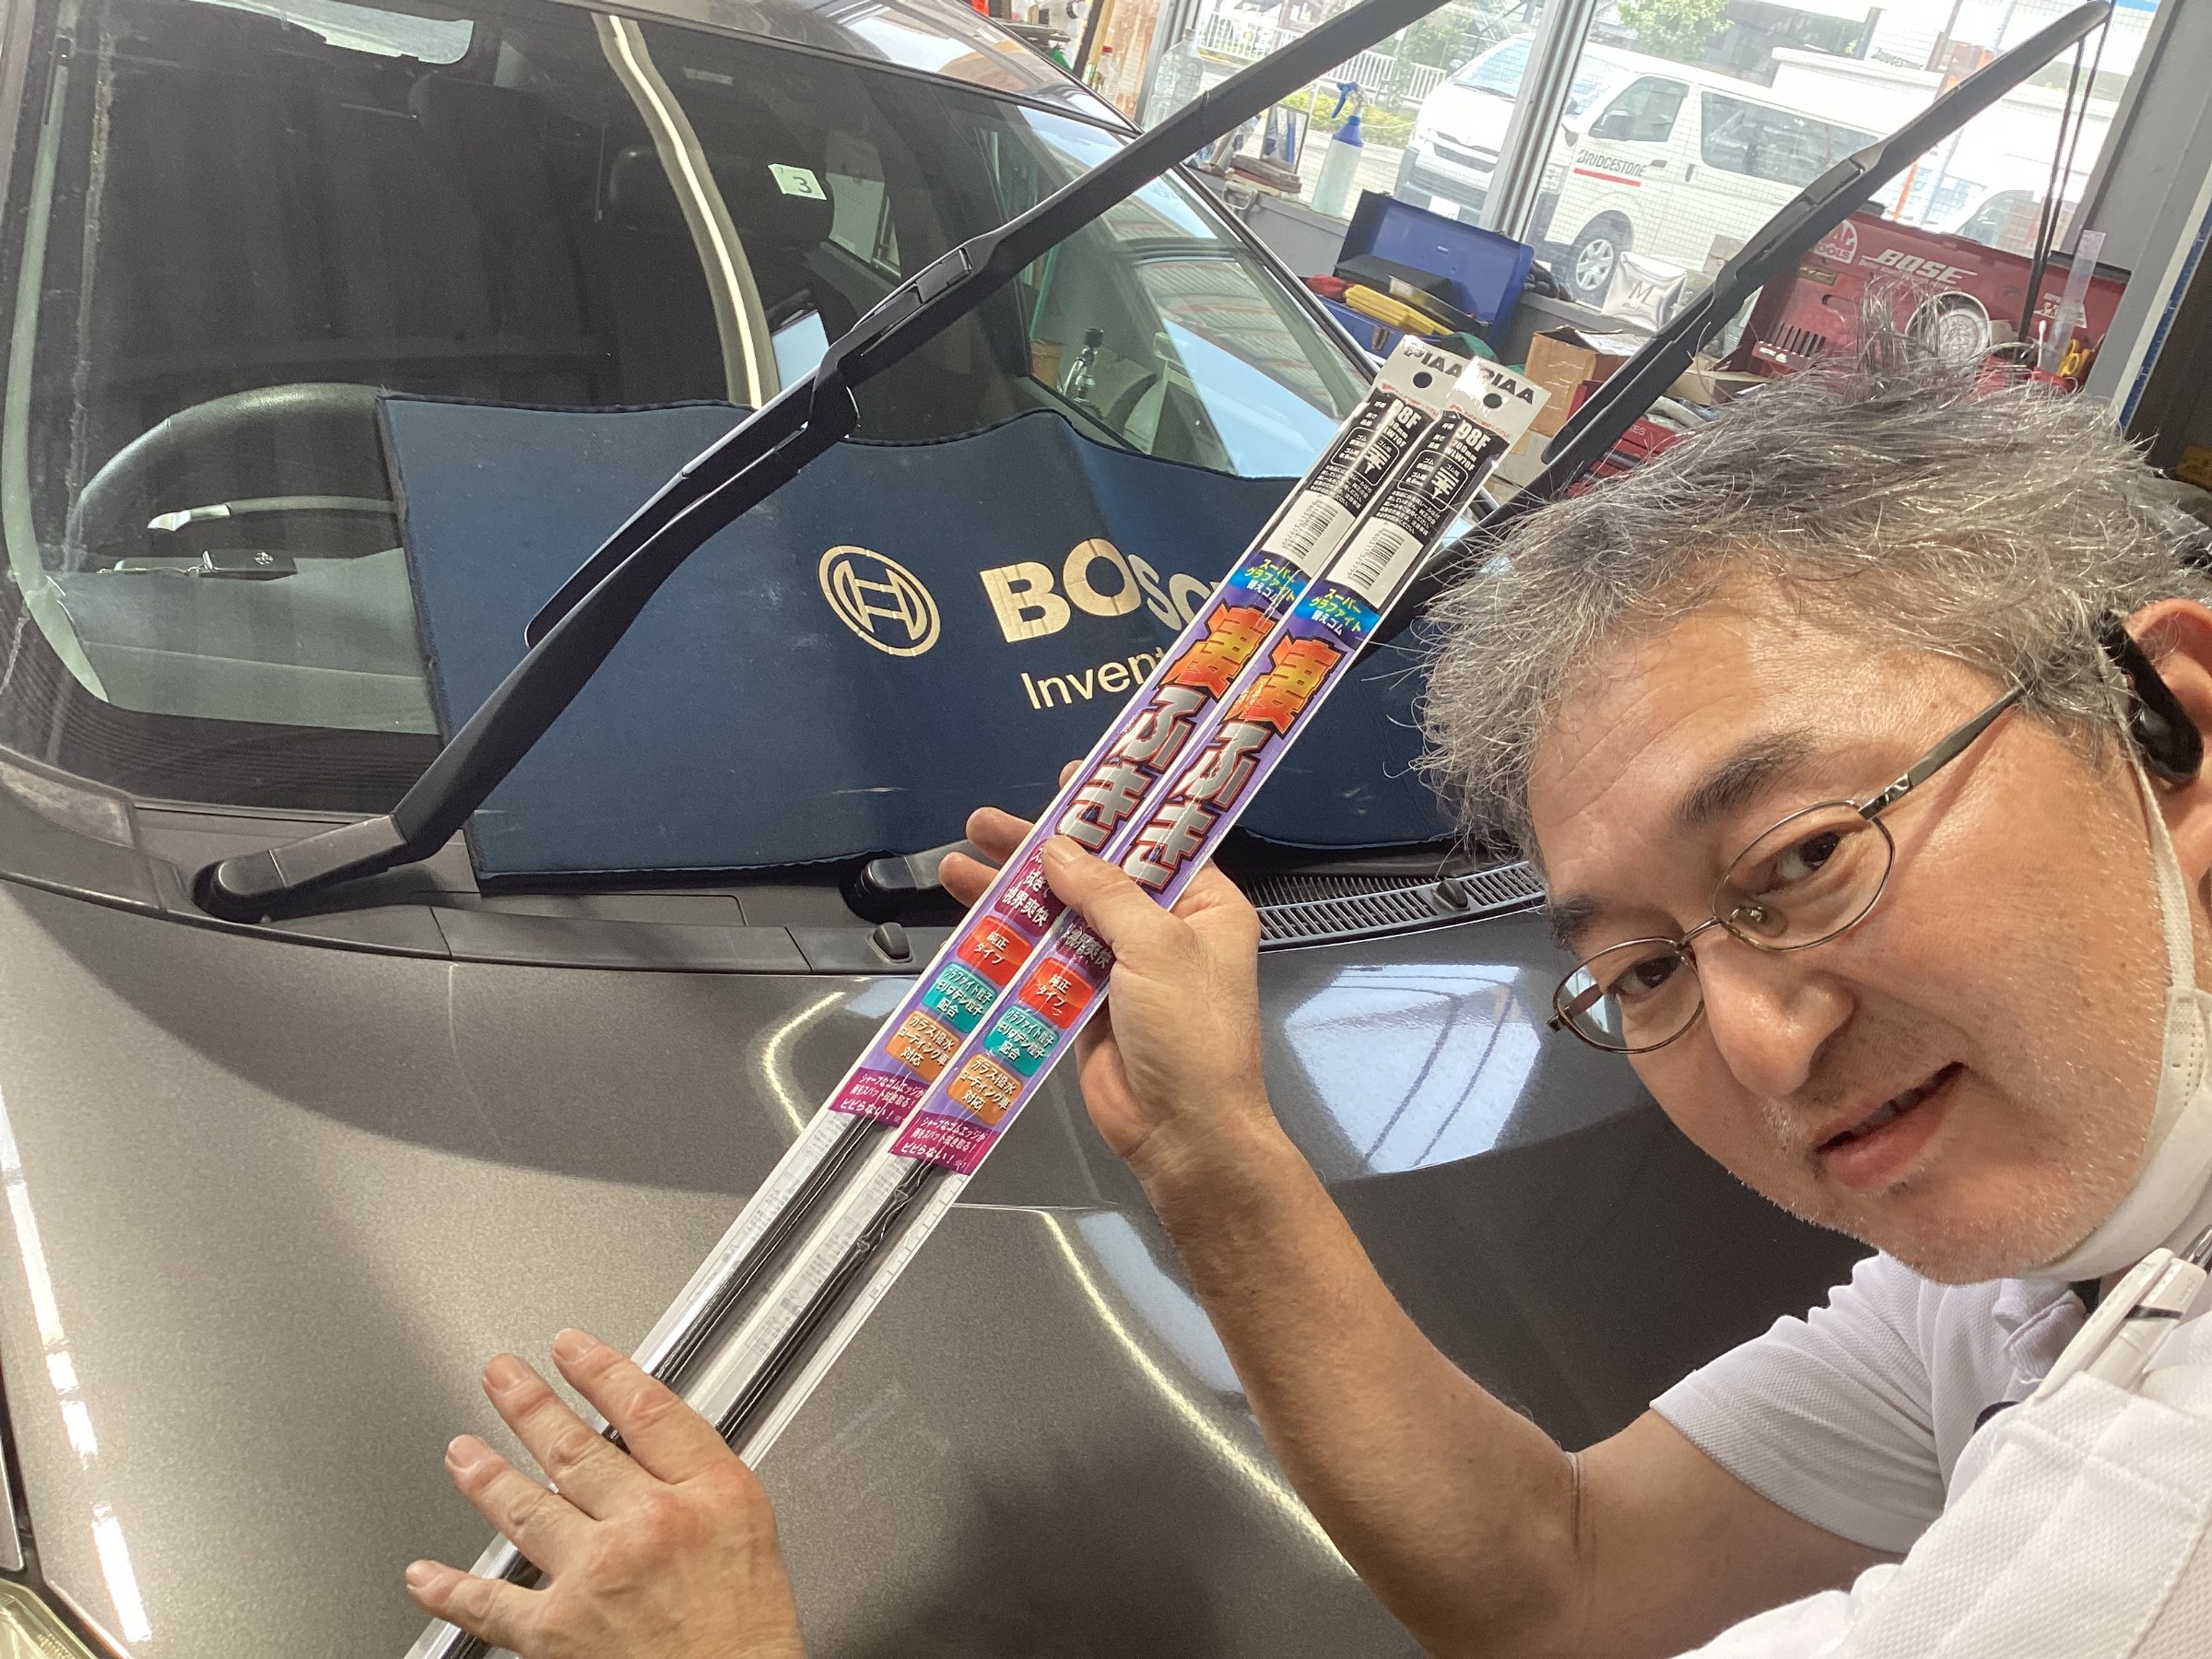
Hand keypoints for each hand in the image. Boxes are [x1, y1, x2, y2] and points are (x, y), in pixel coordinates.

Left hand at [405, 1329, 805, 1658]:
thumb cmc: (750, 1639)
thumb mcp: (753, 1537)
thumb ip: (705, 1489)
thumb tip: (655, 1454)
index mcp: (711, 1494)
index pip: (648, 1409)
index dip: (602, 1371)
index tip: (573, 1350)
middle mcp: (650, 1524)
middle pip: (578, 1447)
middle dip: (531, 1405)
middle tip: (502, 1376)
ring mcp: (597, 1574)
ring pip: (527, 1508)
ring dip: (487, 1475)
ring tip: (462, 1452)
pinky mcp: (557, 1633)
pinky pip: (491, 1603)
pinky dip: (449, 1589)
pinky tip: (425, 1575)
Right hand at [942, 794, 1274, 1186]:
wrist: (1183, 1134)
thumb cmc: (1193, 1035)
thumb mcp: (1157, 947)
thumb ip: (1105, 893)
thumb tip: (1059, 848)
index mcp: (1205, 905)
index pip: (1157, 840)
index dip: (1114, 808)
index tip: (1073, 779)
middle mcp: (1164, 929)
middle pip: (1096, 873)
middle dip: (1042, 847)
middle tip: (988, 820)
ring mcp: (1120, 967)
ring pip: (1060, 914)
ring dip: (1013, 890)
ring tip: (960, 858)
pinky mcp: (1083, 1003)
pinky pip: (1042, 960)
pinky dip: (1008, 939)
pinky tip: (969, 915)